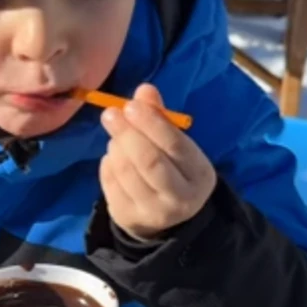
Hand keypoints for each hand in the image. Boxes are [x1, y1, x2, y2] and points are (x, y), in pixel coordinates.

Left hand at [99, 83, 216, 241]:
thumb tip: (144, 89)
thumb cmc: (173, 168)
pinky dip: (108, 163)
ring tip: (116, 137)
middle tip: (110, 114)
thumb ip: (160, 116)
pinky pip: (110, 183)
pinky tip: (113, 156)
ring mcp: (152, 212)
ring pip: (126, 172)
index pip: (174, 145)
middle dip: (127, 133)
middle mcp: (180, 198)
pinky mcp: (128, 218)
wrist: (168, 216)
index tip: (131, 105)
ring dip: (116, 147)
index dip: (150, 123)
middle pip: (149, 162)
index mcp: (199, 174)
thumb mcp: (176, 144)